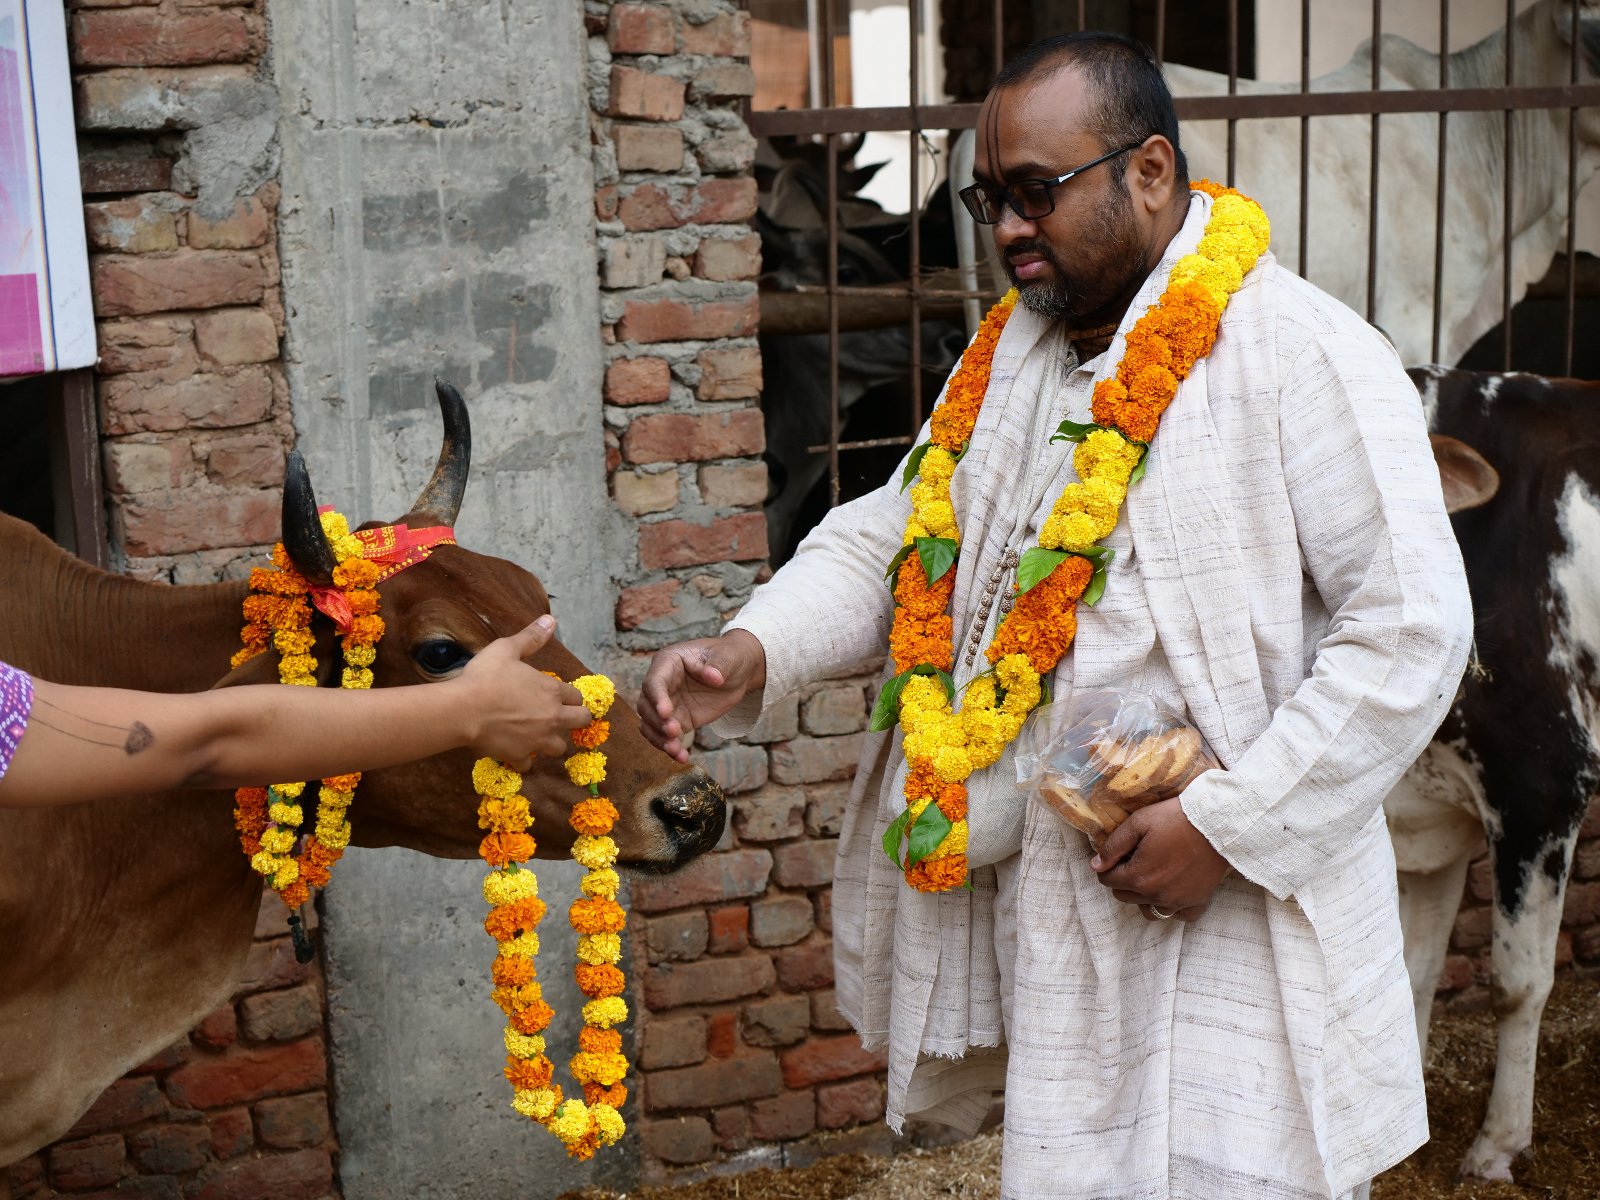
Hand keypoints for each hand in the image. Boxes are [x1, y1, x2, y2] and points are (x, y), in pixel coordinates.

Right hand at [457, 616, 591, 769]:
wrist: (464, 710)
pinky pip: (529, 764)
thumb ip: (531, 637)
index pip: (577, 697)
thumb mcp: (507, 649)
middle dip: (575, 719)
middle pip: (580, 722)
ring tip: (538, 735)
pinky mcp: (520, 756)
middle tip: (560, 717)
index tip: (559, 695)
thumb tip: (551, 620)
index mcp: (552, 691)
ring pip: (559, 747)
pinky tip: (515, 751)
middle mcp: (552, 717)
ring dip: (552, 742)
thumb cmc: (486, 676)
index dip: (569, 696)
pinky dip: (524, 759)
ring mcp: (538, 740)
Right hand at [638, 631, 766, 761]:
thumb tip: (714, 677)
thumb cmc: (729, 656)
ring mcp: (669, 703)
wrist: (738, 672)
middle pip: (646, 705)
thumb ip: (718, 665)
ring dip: (659, 738)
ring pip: (651, 724)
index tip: (666, 713)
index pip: (654, 682)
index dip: (657, 698)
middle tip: (674, 732)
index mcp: (668, 662)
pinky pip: (667, 736)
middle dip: (657, 721)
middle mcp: (663, 684)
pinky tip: (682, 757)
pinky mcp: (679, 720)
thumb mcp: (727, 656)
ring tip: (675, 750)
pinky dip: (671, 748)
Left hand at [1090, 797, 1230, 921]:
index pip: (1107, 880)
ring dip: (1143, 897)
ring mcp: (1178, 902)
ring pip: (1148, 911)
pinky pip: (1179, 916)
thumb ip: (1113, 846)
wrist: (1217, 824)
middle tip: (1135, 860)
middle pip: (1124, 896)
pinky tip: (1172, 891)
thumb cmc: (1176, 819)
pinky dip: (1172, 908)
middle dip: (1122, 880)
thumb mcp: (1138, 823)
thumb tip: (1095, 866)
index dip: (1107, 866)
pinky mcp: (1197, 902)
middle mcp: (1156, 896)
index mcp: (1138, 877)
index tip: (1117, 855)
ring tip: (1151, 877)